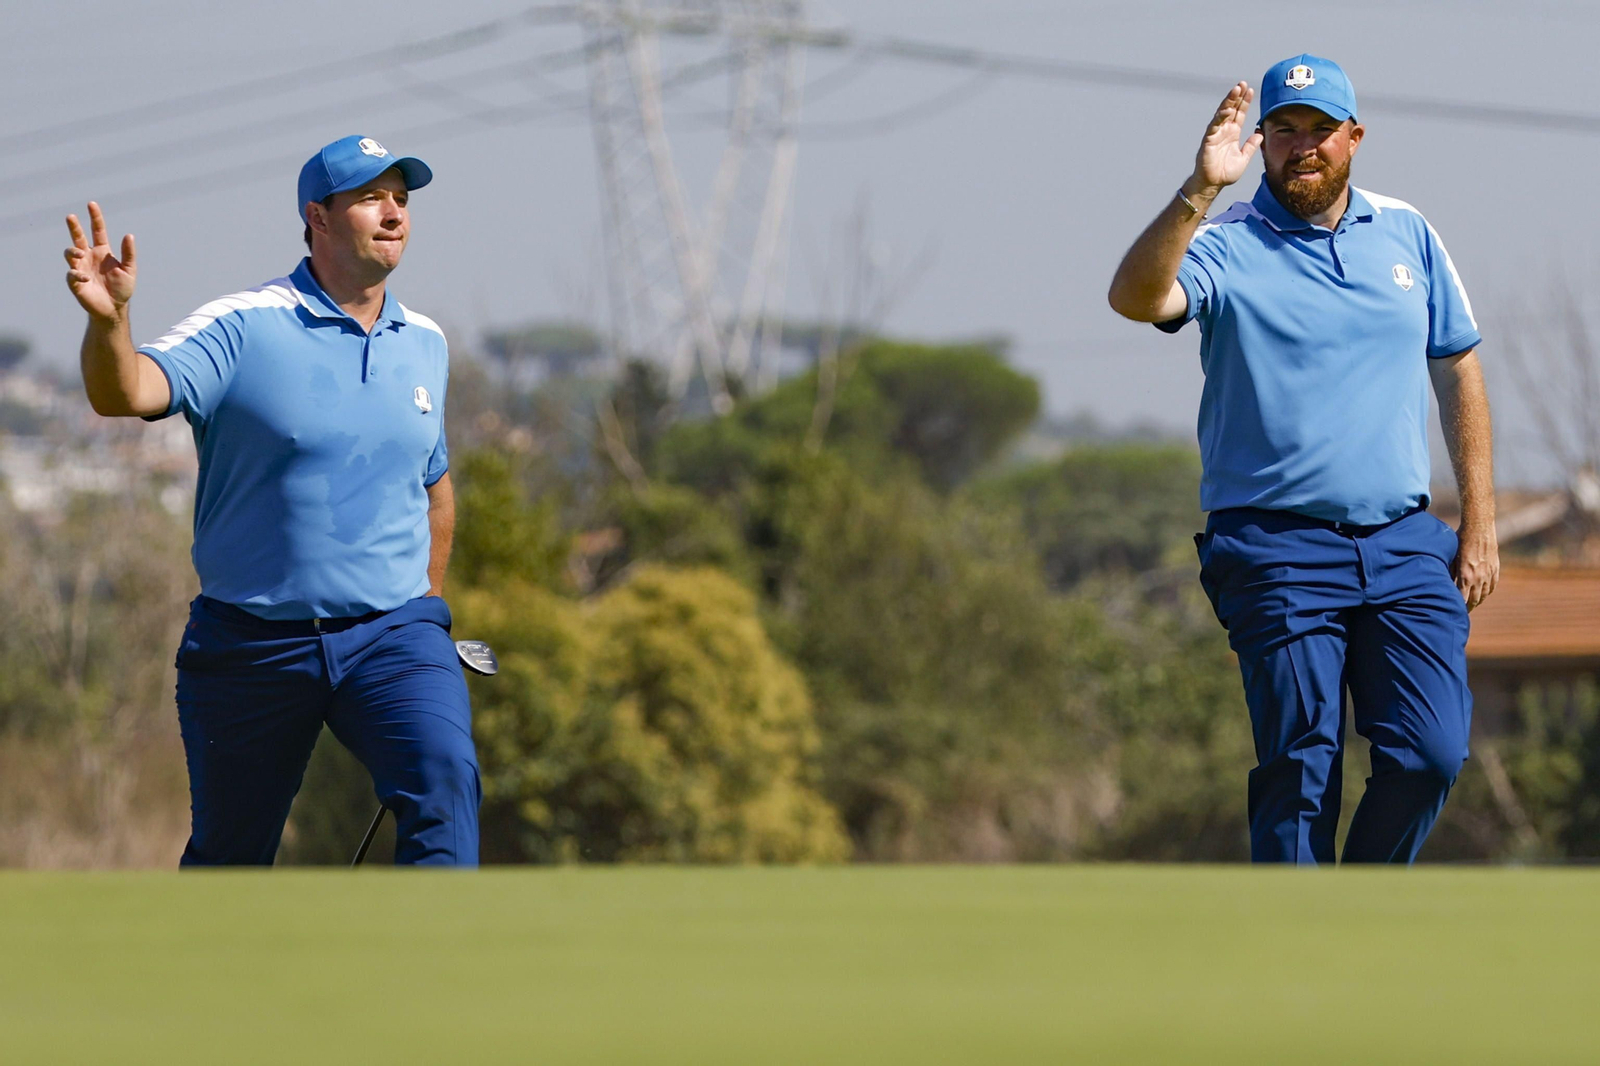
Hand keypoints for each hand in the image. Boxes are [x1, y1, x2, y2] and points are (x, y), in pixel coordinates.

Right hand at [64, 202, 135, 319]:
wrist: (114, 308)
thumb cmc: (121, 288)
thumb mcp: (129, 270)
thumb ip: (129, 253)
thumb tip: (129, 235)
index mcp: (102, 251)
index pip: (97, 231)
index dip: (95, 218)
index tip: (91, 204)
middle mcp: (89, 257)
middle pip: (78, 237)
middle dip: (74, 227)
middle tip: (71, 216)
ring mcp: (81, 268)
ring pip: (70, 253)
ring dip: (73, 251)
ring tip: (80, 252)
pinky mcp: (76, 281)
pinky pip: (71, 273)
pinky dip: (77, 273)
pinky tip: (86, 277)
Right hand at [1190, 82, 1262, 196]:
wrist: (1212, 184)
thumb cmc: (1225, 173)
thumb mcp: (1244, 158)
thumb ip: (1251, 145)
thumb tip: (1260, 133)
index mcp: (1233, 133)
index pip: (1240, 113)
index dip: (1245, 102)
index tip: (1251, 90)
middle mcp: (1224, 130)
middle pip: (1231, 109)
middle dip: (1237, 96)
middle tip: (1243, 83)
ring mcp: (1216, 134)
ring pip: (1222, 113)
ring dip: (1229, 101)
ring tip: (1236, 89)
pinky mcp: (1208, 140)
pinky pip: (1215, 126)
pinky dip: (1221, 117)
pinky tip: (1228, 110)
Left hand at [1453, 522, 1499, 610]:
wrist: (1478, 528)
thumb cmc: (1459, 540)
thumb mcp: (1450, 557)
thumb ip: (1449, 572)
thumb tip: (1443, 585)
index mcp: (1466, 576)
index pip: (1462, 599)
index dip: (1459, 607)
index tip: (1454, 612)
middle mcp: (1479, 578)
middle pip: (1474, 600)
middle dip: (1468, 608)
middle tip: (1462, 613)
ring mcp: (1489, 574)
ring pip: (1484, 595)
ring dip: (1477, 601)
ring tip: (1471, 605)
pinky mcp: (1495, 568)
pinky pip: (1492, 586)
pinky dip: (1487, 592)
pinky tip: (1482, 594)